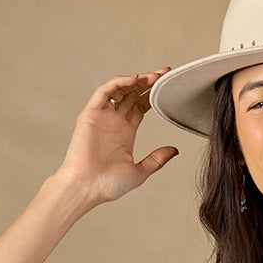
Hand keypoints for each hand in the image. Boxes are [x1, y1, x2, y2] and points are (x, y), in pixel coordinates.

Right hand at [54, 70, 179, 204]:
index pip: (141, 106)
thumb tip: (175, 151)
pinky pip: (104, 92)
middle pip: (132, 94)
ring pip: (120, 89)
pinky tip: (134, 80)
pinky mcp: (90, 114)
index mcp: (125, 133)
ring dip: (136, 80)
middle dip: (148, 83)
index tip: (167, 86)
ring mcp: (102, 116)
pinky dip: (118, 82)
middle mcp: (114, 122)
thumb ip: (157, 159)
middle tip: (165, 74)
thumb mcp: (140, 171)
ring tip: (153, 76)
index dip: (153, 95)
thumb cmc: (108, 185)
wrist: (87, 188)